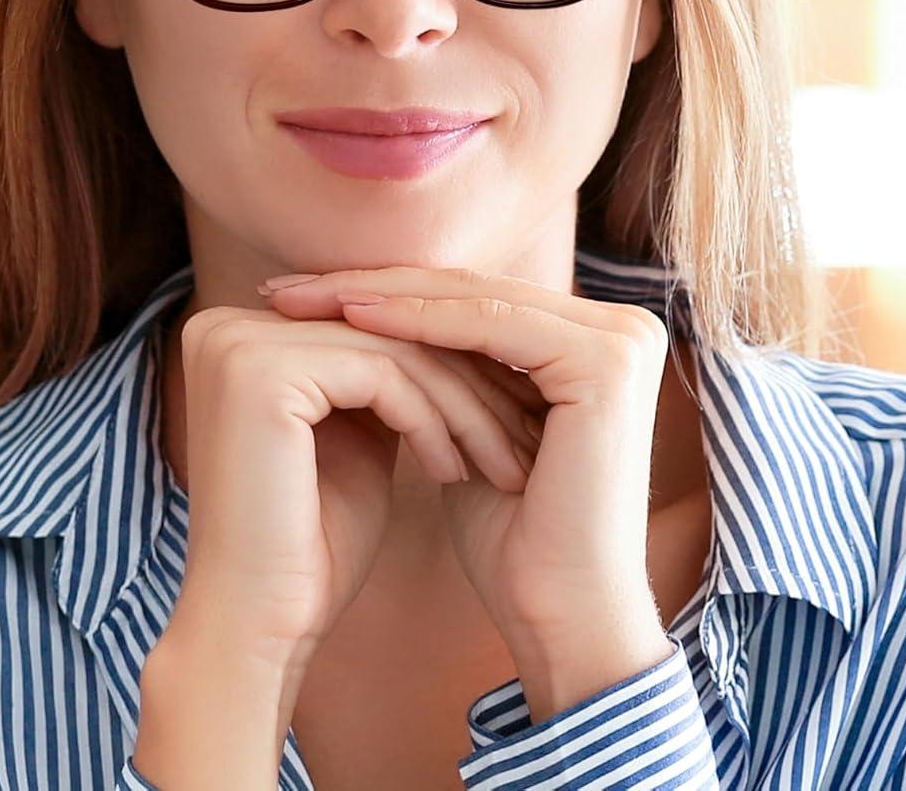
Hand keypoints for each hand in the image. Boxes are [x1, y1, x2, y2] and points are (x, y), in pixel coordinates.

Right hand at [167, 300, 540, 675]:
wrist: (259, 627)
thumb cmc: (310, 546)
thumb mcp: (353, 437)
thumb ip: (380, 379)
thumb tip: (448, 333)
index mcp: (237, 332)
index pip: (366, 324)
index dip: (443, 364)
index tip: (508, 408)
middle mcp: (225, 324)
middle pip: (380, 330)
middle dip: (462, 381)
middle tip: (522, 431)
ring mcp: (238, 343)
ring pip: (391, 350)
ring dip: (460, 405)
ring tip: (501, 459)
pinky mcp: (261, 372)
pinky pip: (382, 376)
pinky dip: (431, 421)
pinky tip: (456, 471)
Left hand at [258, 266, 674, 680]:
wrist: (561, 617)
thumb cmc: (512, 541)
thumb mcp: (470, 430)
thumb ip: (450, 370)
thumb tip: (368, 318)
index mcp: (596, 338)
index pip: (469, 298)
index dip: (382, 293)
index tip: (298, 299)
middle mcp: (621, 327)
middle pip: (469, 290)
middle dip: (369, 287)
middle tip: (284, 288)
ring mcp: (620, 340)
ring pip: (472, 298)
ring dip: (379, 295)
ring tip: (302, 298)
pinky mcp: (605, 361)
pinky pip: (488, 325)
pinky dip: (414, 319)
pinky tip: (351, 317)